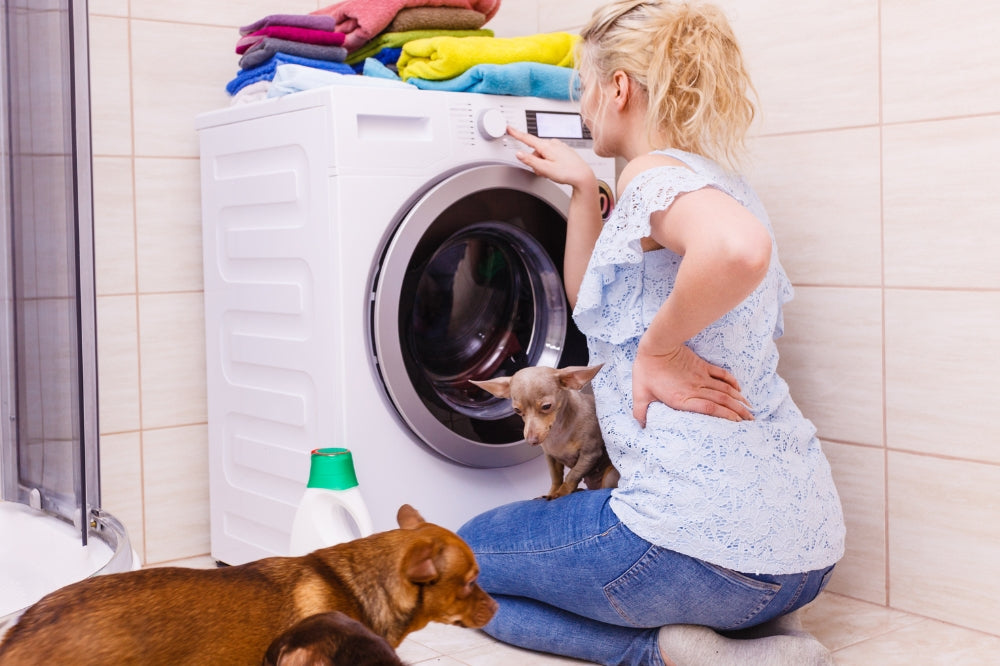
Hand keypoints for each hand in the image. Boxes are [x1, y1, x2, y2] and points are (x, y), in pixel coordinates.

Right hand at [506, 126, 595, 190]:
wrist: (583, 176)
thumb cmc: (567, 172)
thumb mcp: (545, 169)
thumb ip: (530, 161)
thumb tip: (519, 154)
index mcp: (547, 146)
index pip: (527, 138)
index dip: (516, 134)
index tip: (509, 128)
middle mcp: (553, 143)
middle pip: (535, 150)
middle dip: (535, 161)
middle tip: (542, 172)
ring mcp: (559, 146)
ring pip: (543, 153)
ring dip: (543, 163)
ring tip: (551, 172)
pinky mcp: (563, 150)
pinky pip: (551, 154)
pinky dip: (550, 161)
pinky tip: (557, 169)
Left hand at [632, 344, 752, 426]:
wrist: (656, 345)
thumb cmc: (646, 370)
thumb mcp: (640, 393)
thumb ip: (640, 411)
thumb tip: (640, 426)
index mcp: (683, 398)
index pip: (709, 409)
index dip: (725, 415)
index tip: (737, 423)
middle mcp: (696, 388)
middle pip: (722, 401)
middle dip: (739, 412)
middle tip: (751, 421)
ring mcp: (701, 377)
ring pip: (725, 390)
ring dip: (739, 400)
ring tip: (750, 410)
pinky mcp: (702, 366)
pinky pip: (721, 375)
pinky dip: (732, 382)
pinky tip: (739, 390)